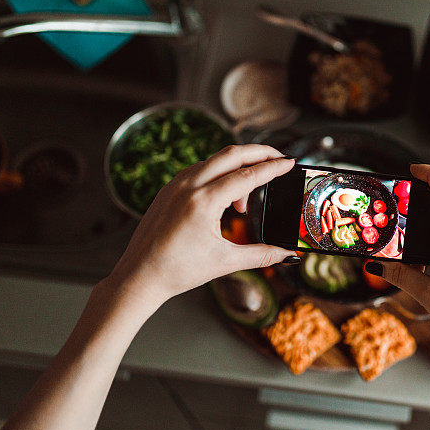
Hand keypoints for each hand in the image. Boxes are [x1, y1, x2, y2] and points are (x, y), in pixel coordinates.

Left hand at [106, 144, 297, 308]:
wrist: (139, 276)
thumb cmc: (179, 271)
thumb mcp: (226, 262)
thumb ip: (262, 255)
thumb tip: (289, 255)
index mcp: (203, 202)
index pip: (247, 175)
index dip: (273, 168)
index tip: (290, 163)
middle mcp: (188, 186)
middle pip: (232, 154)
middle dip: (259, 153)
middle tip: (279, 158)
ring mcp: (176, 184)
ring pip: (215, 160)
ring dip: (238, 168)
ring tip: (245, 203)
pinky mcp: (168, 188)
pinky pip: (200, 169)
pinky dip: (219, 175)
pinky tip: (224, 199)